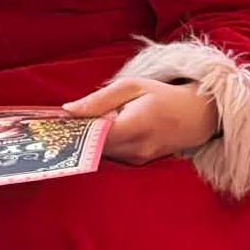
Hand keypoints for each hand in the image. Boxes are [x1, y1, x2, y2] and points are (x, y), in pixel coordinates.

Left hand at [63, 76, 220, 163]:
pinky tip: (94, 131)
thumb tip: (68, 110)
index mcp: (136, 126)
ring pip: (102, 152)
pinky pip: (113, 154)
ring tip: (72, 125)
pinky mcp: (139, 162)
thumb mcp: (131, 87)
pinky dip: (101, 144)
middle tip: (54, 125)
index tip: (52, 125)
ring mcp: (139, 159)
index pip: (95, 136)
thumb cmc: (162, 96)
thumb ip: (99, 100)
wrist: (197, 117)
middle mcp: (138, 148)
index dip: (73, 131)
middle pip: (94, 147)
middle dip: (76, 136)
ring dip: (87, 141)